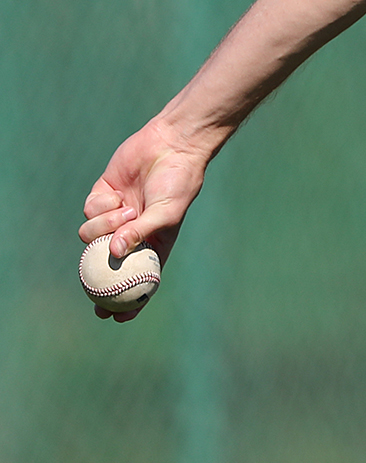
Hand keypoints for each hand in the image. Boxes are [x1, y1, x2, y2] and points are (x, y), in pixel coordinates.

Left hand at [79, 117, 208, 320]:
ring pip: (90, 236)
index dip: (129, 300)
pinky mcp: (101, 196)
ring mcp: (114, 215)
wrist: (172, 145)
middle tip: (93, 296)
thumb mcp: (167, 211)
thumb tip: (113, 253)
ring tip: (126, 211)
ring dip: (104, 227)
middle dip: (97, 283)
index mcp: (152, 241)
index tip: (118, 318)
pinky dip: (100, 207)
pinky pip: (89, 212)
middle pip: (105, 264)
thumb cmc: (179, 180)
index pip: (139, 276)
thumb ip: (141, 232)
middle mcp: (130, 231)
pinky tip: (116, 196)